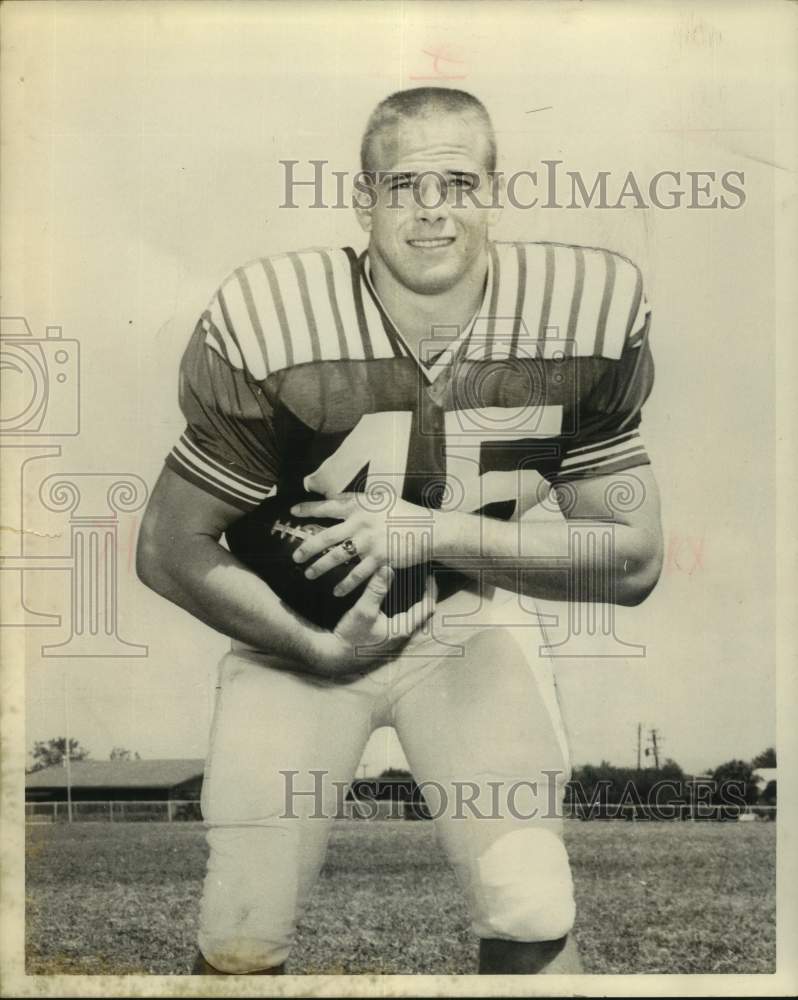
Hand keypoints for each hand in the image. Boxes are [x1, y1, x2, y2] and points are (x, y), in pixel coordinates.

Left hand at [290, 492, 432, 596]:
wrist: (429, 529)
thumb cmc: (405, 514)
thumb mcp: (382, 500)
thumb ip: (358, 502)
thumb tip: (335, 499)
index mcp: (360, 506)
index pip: (328, 506)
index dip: (309, 509)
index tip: (293, 513)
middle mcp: (361, 522)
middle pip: (326, 536)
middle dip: (307, 547)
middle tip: (295, 557)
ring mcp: (369, 542)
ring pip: (337, 557)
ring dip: (320, 567)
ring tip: (308, 574)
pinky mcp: (379, 559)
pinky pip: (357, 575)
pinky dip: (345, 585)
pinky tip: (335, 591)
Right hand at [309, 565, 435, 676]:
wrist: (333, 657)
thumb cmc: (349, 637)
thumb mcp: (363, 610)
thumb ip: (376, 589)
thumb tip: (388, 568)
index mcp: (402, 630)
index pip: (427, 607)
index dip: (430, 589)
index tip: (429, 574)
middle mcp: (402, 637)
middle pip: (422, 612)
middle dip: (423, 594)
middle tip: (421, 576)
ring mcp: (393, 640)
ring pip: (411, 617)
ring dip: (412, 601)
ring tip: (410, 584)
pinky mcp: (384, 640)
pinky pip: (400, 621)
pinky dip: (402, 608)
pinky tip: (393, 600)